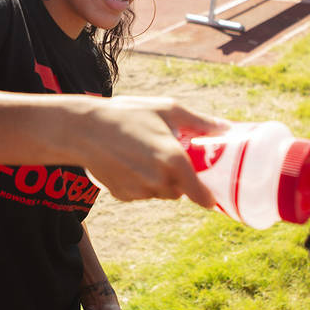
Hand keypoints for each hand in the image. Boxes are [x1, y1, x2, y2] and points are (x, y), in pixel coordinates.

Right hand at [76, 96, 228, 207]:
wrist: (83, 129)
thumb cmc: (127, 114)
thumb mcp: (166, 109)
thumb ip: (199, 122)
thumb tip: (226, 128)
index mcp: (173, 160)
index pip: (199, 193)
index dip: (207, 198)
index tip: (212, 199)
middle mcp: (158, 180)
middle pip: (179, 191)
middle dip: (177, 178)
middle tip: (167, 155)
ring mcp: (139, 190)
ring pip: (159, 192)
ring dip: (158, 180)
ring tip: (143, 154)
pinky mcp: (123, 195)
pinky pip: (140, 193)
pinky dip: (139, 183)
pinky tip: (128, 162)